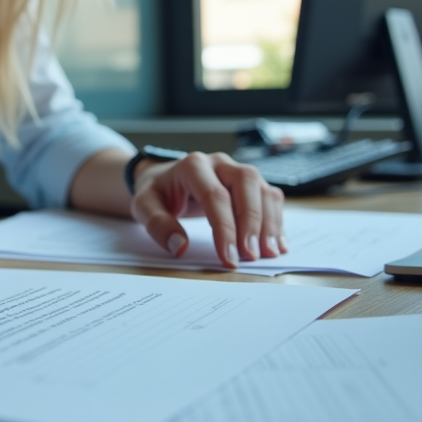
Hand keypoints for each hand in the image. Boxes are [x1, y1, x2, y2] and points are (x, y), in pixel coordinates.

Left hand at [129, 152, 286, 267]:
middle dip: (253, 222)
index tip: (229, 258)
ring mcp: (237, 171)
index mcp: (193, 166)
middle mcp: (219, 163)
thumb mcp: (144, 206)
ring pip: (263, 188)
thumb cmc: (157, 192)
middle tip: (252, 255)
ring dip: (269, 222)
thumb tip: (179, 247)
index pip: (215, 195)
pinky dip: (276, 220)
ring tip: (269, 253)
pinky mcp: (249, 183)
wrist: (163, 178)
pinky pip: (270, 196)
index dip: (225, 228)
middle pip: (246, 183)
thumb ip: (157, 225)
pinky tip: (276, 244)